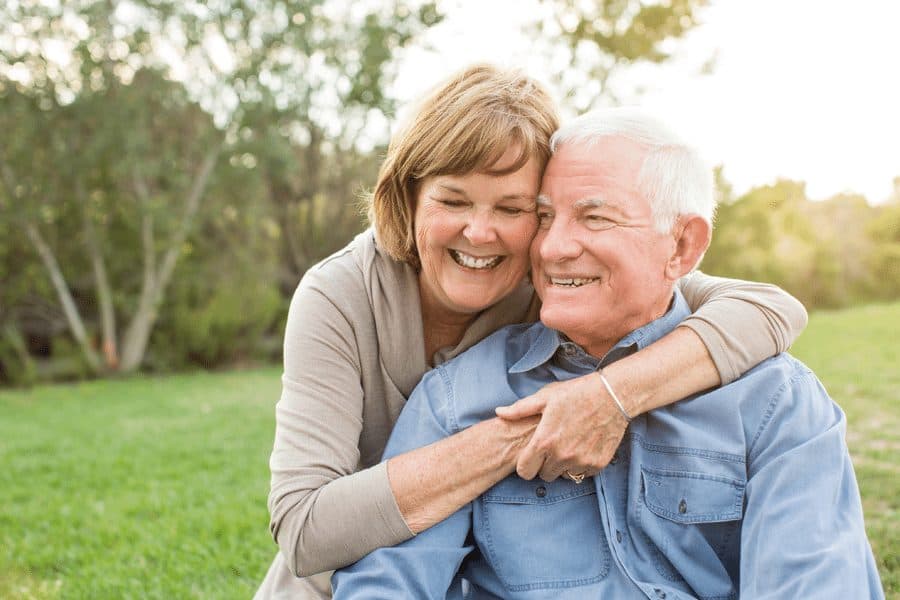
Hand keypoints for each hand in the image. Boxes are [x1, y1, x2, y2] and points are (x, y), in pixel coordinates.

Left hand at [495, 373, 628, 481]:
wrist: (613, 395)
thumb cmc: (576, 393)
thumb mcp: (545, 397)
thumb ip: (520, 409)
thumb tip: (499, 412)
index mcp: (544, 441)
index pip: (524, 471)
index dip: (526, 464)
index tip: (532, 456)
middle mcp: (561, 455)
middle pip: (544, 476)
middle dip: (545, 464)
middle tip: (552, 447)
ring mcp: (581, 462)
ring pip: (563, 476)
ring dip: (563, 465)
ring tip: (568, 445)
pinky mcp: (597, 464)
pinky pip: (582, 474)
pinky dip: (581, 465)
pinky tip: (583, 447)